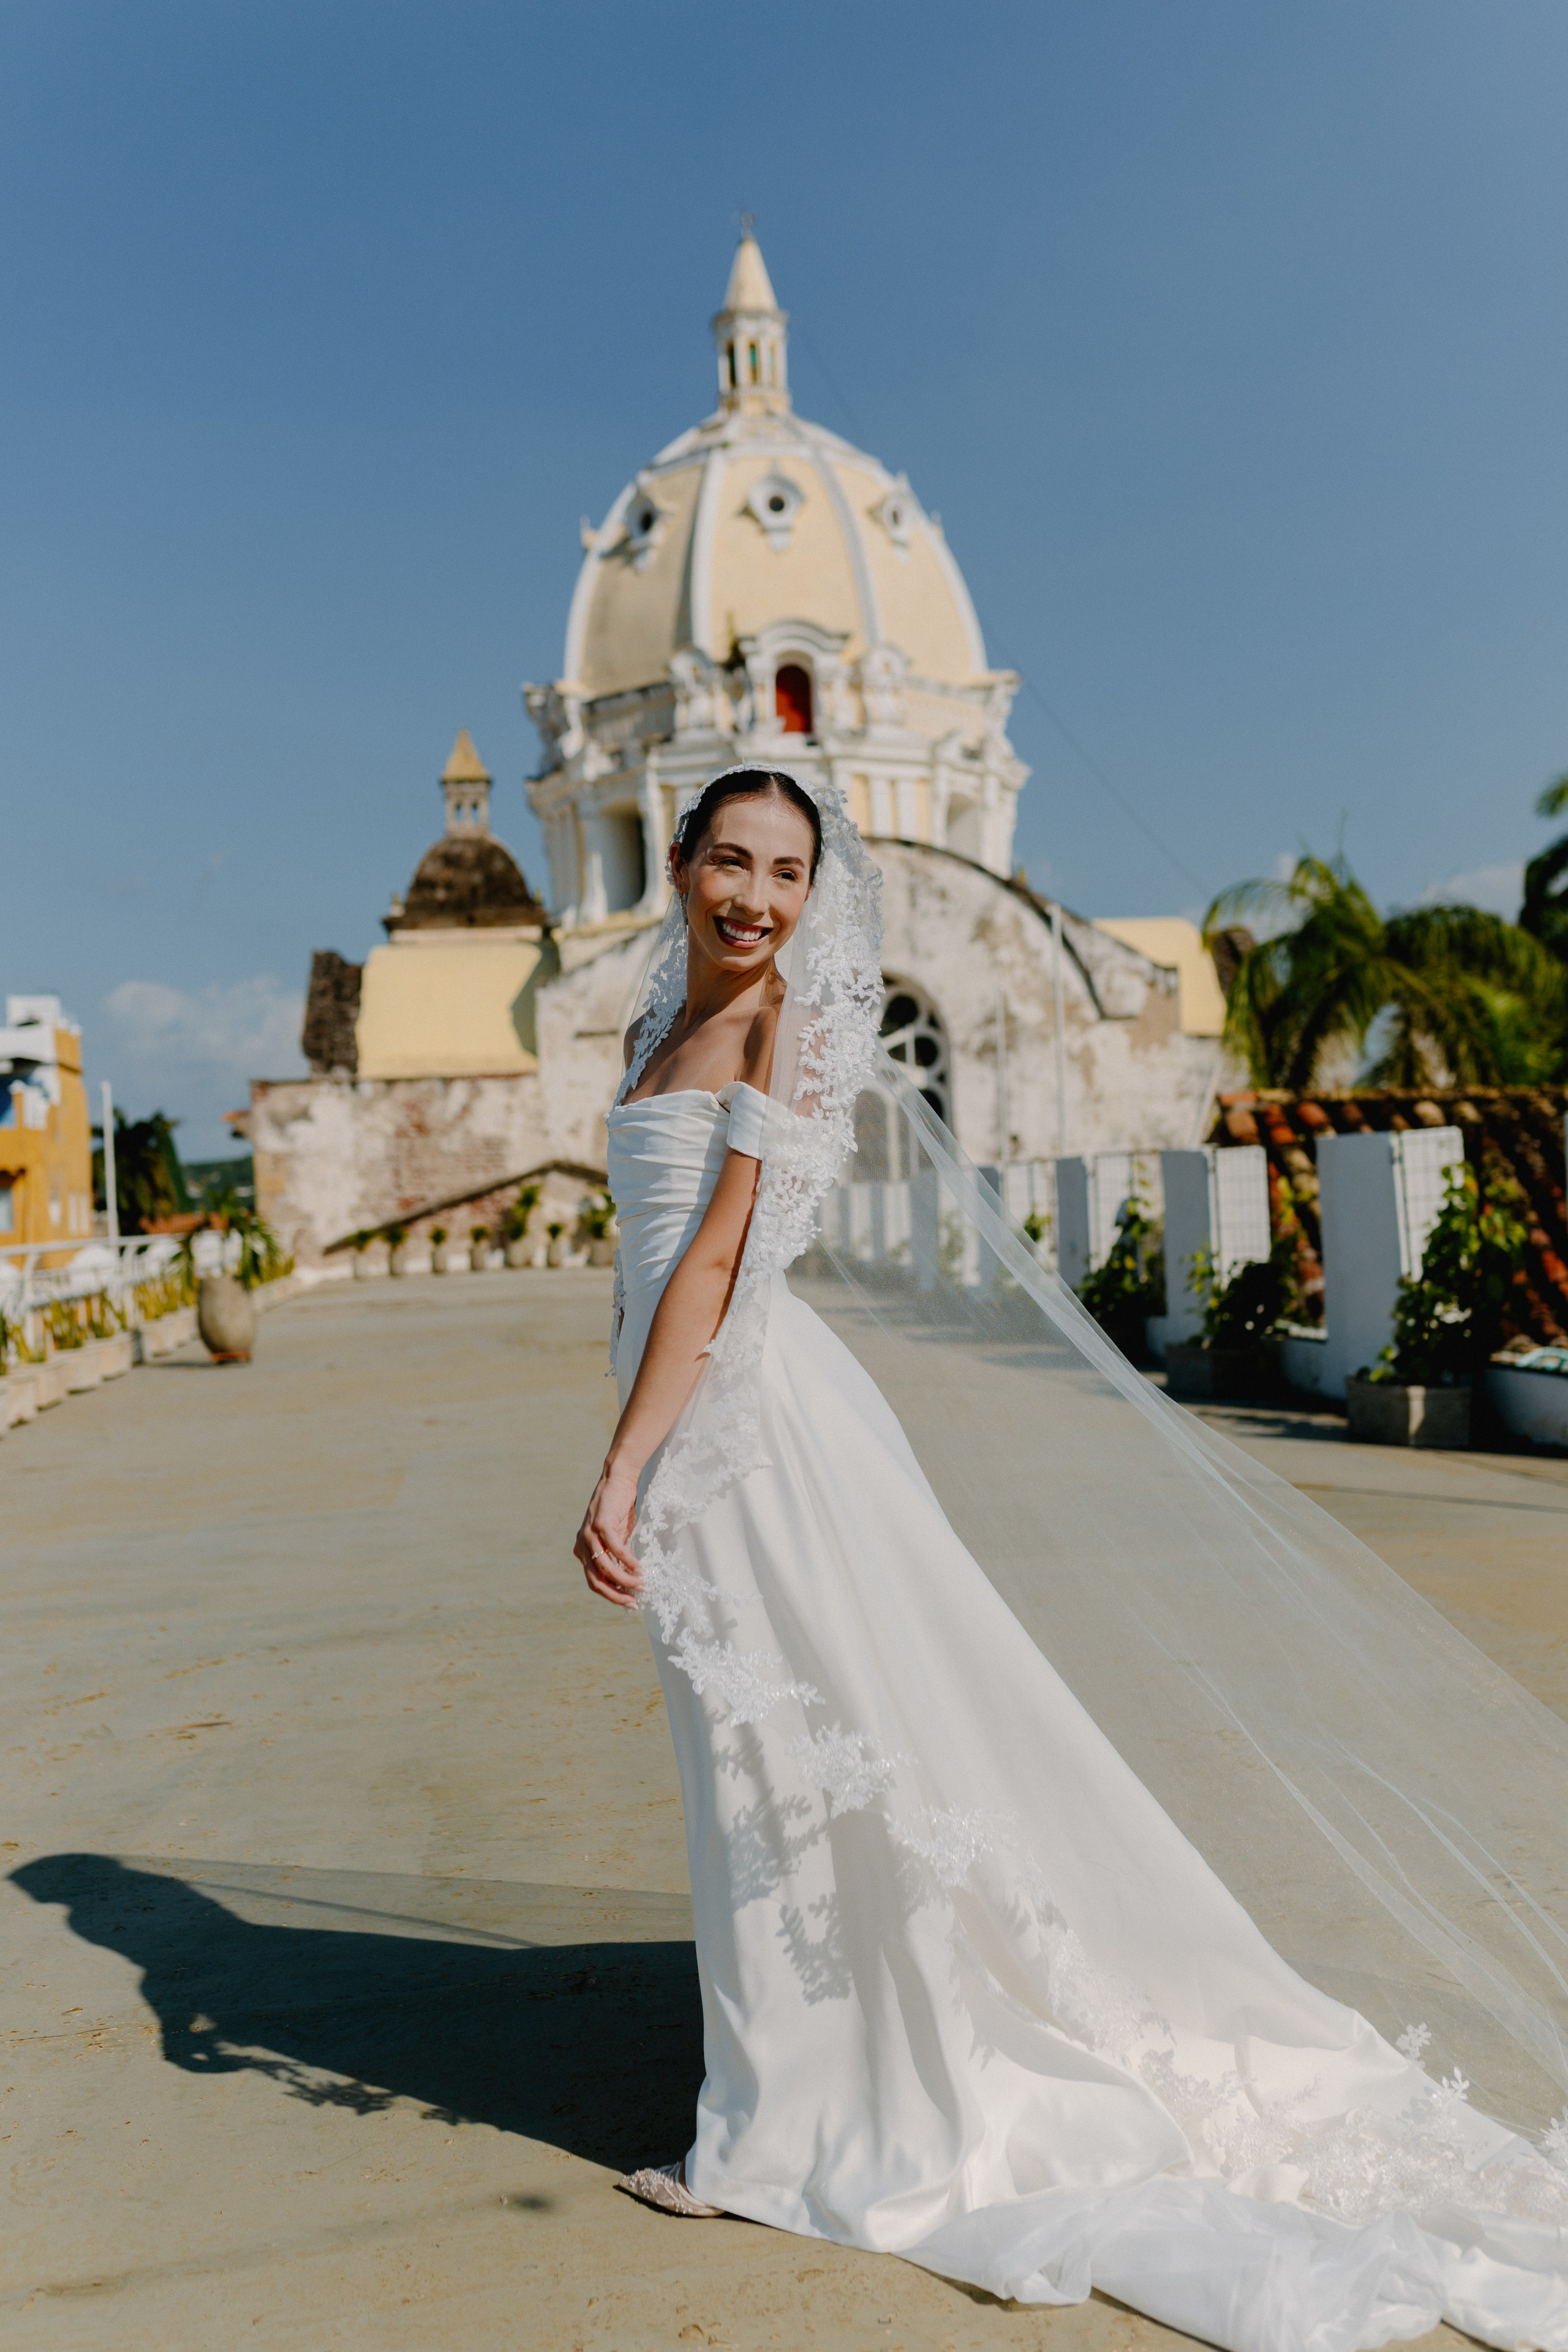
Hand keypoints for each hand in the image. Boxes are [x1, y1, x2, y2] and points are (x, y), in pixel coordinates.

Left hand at [575, 1464, 642, 1607]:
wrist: (618, 1479)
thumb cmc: (620, 1509)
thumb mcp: (618, 1538)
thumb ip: (618, 1558)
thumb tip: (631, 1581)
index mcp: (583, 1551)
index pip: (594, 1582)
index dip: (612, 1595)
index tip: (630, 1603)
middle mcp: (581, 1546)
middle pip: (596, 1581)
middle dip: (616, 1595)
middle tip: (634, 1602)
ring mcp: (589, 1536)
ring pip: (605, 1568)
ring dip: (625, 1580)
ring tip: (641, 1585)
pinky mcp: (600, 1525)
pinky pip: (615, 1550)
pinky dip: (628, 1561)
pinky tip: (639, 1568)